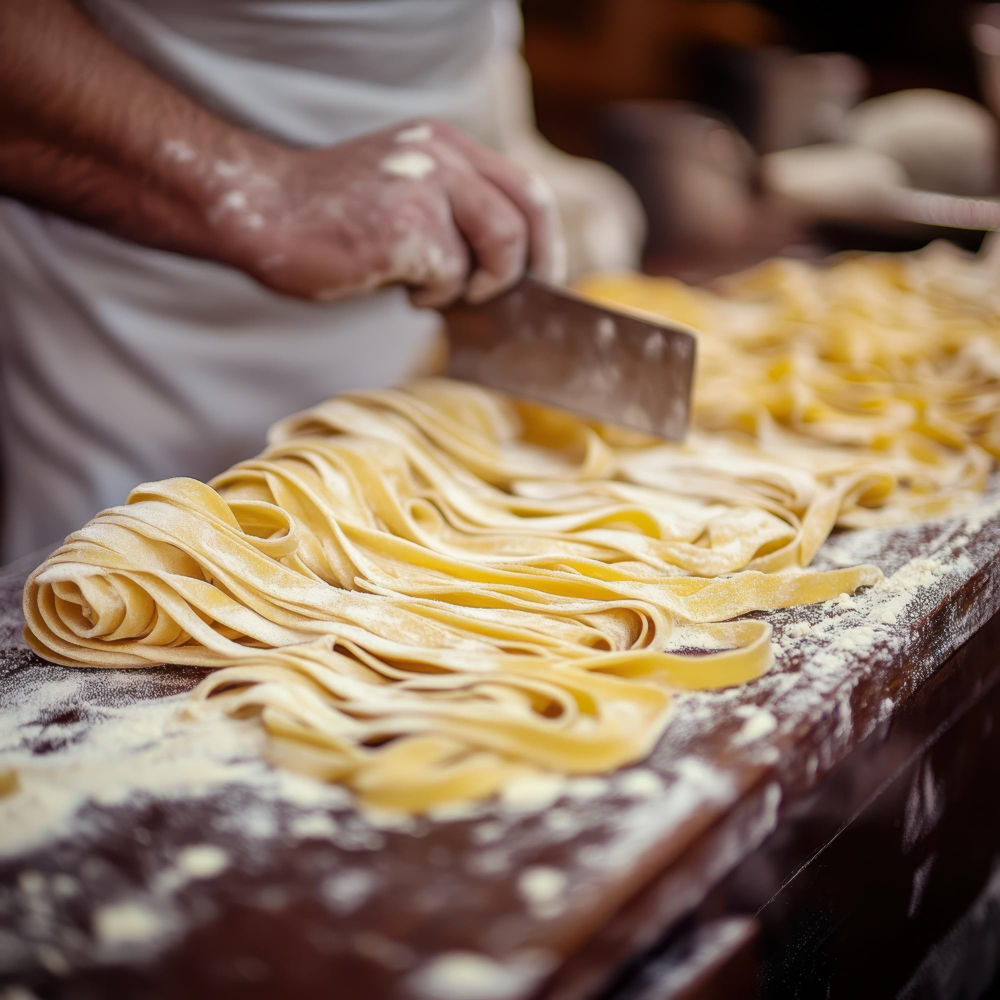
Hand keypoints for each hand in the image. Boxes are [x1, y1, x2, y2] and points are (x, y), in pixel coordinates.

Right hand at [211, 119, 565, 306]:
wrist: (260, 213)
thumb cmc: (327, 220)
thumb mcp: (404, 197)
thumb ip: (453, 218)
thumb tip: (505, 275)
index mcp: (445, 144)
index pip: (525, 187)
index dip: (544, 238)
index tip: (541, 277)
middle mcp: (442, 154)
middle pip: (529, 211)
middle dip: (533, 265)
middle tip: (516, 299)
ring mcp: (426, 184)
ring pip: (500, 246)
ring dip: (475, 284)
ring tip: (430, 289)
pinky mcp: (408, 224)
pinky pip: (453, 275)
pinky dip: (433, 296)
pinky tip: (397, 287)